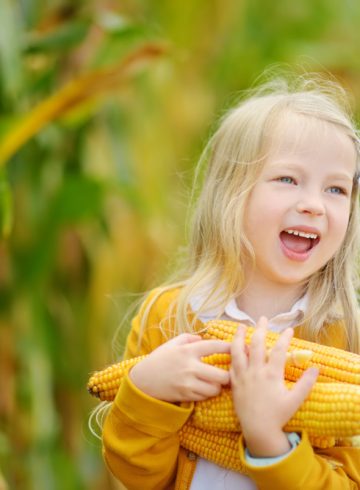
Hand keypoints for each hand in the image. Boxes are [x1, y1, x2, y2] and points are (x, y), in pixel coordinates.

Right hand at [129, 334, 230, 402]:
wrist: (142, 381)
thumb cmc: (158, 359)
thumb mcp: (172, 344)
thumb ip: (189, 338)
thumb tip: (204, 339)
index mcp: (187, 351)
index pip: (214, 346)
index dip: (229, 347)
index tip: (238, 347)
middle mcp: (190, 367)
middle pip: (221, 375)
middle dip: (228, 374)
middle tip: (228, 372)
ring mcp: (188, 383)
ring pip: (215, 389)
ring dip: (218, 386)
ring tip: (216, 382)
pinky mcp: (186, 396)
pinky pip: (205, 397)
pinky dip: (208, 393)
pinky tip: (204, 388)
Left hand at [230, 317, 317, 456]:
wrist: (258, 430)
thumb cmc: (278, 415)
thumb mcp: (295, 400)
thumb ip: (306, 383)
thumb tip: (316, 368)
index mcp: (271, 375)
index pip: (278, 350)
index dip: (284, 338)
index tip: (289, 329)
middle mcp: (255, 372)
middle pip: (256, 344)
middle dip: (260, 329)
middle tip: (263, 318)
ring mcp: (242, 376)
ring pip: (238, 351)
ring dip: (238, 336)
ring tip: (241, 326)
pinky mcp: (234, 382)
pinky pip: (230, 364)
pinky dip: (231, 353)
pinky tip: (232, 347)